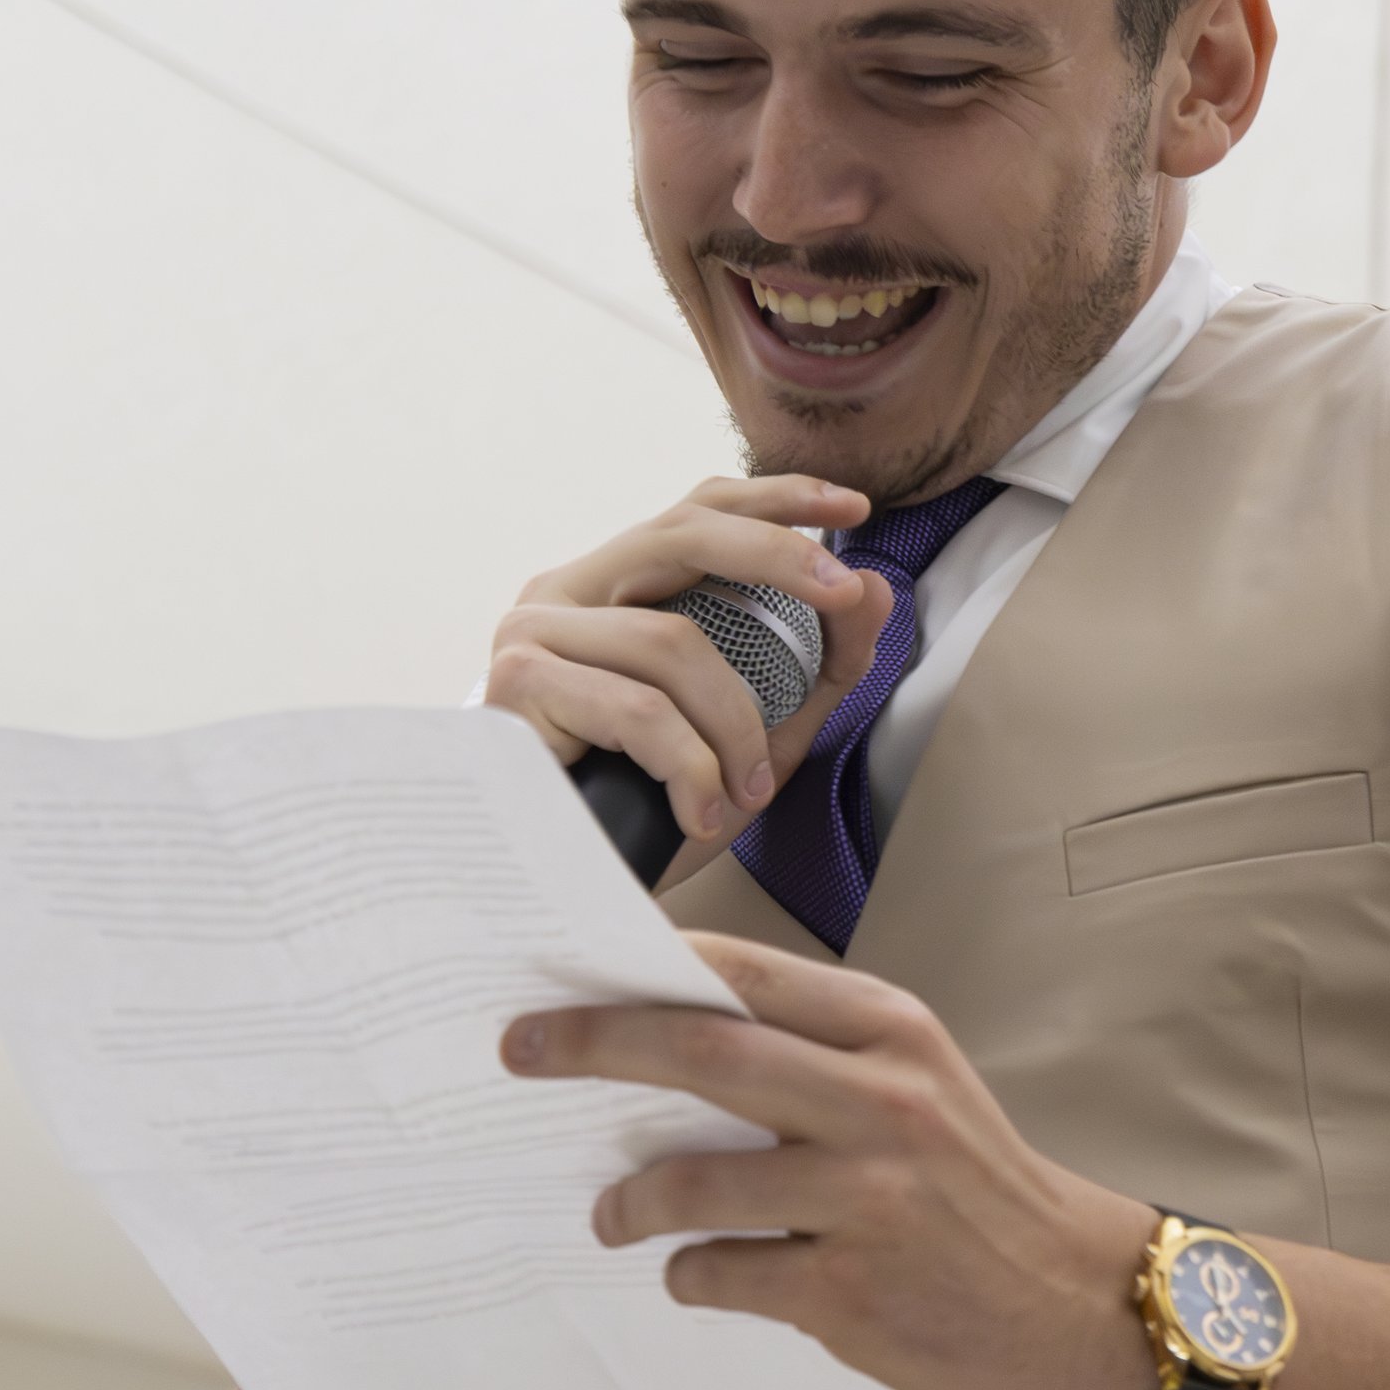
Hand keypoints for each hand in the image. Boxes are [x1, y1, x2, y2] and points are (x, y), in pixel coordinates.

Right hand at [486, 478, 894, 859]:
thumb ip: (814, 669)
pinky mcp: (515, 689)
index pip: (693, 513)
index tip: (852, 507)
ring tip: (745, 790)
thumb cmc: (649, 810)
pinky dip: (689, 766)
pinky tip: (699, 814)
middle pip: (681, 534)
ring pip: (670, 642)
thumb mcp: (755, 737)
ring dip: (732, 724)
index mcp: (610, 591)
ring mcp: (530, 635)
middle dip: (776, 556)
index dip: (774, 498)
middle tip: (843, 594)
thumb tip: (875, 588)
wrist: (569, 892)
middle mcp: (563, 594)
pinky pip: (638, 711)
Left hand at [504, 938, 1160, 1389]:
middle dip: (593, 1043)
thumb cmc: (974, 1187)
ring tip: (608, 1215)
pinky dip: (690, 1274)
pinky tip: (692, 1276)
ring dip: (631, 1198)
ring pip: (697, 1179)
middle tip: (519, 1050)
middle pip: (702, 1050)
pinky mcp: (852, 1289)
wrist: (1077, 1300)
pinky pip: (726, 1273)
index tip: (568, 974)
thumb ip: (814, 1056)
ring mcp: (868, 1198)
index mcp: (891, 1032)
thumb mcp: (916, 1085)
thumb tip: (665, 1042)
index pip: (743, 975)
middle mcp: (881, 1101)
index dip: (643, 969)